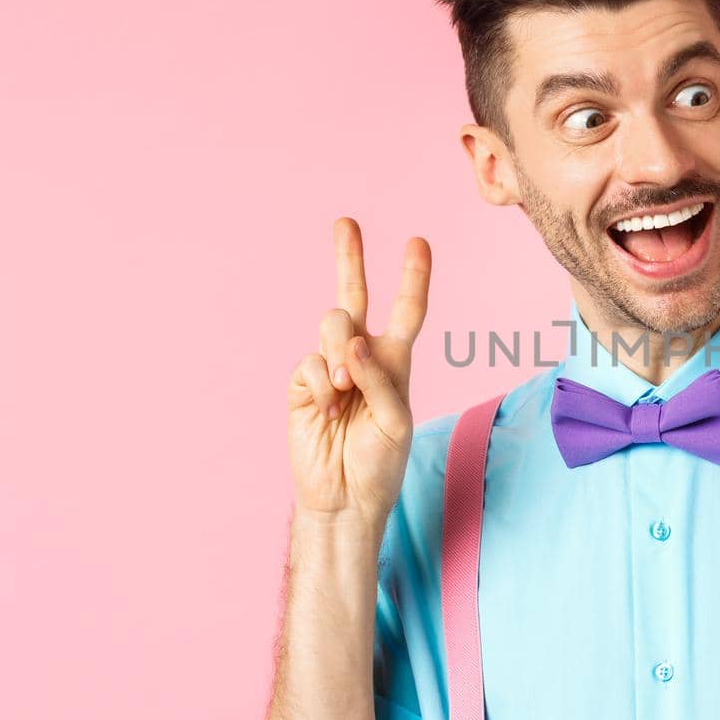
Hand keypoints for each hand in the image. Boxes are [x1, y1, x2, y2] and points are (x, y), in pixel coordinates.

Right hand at [286, 218, 430, 525]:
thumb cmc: (380, 462)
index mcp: (394, 363)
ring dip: (342, 350)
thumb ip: (378, 377)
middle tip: (345, 222)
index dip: (413, 277)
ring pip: (333, 325)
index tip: (417, 241)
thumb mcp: (396, 420)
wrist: (344, 497)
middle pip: (355, 297)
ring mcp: (329, 368)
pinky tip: (327, 408)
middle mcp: (361, 357)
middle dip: (349, 258)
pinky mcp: (302, 383)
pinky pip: (311, 361)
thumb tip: (351, 342)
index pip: (406, 312)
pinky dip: (322, 382)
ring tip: (345, 388)